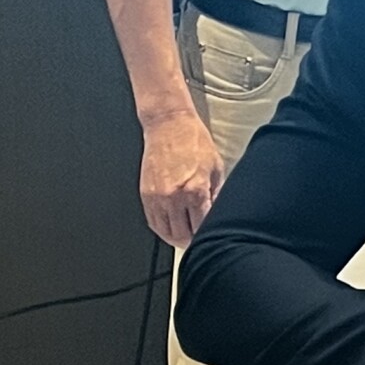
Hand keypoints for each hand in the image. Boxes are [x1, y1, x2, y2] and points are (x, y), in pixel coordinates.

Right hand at [138, 109, 223, 249]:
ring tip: (187, 236)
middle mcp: (174, 197)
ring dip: (177, 238)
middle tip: (200, 238)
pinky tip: (171, 229)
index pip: (202, 227)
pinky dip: (162, 230)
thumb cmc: (194, 141)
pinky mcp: (146, 195)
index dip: (209, 234)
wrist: (168, 125)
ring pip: (166, 233)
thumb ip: (218, 194)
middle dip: (193, 240)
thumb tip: (219, 214)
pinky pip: (153, 222)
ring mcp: (157, 198)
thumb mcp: (216, 167)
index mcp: (195, 190)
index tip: (213, 235)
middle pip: (183, 235)